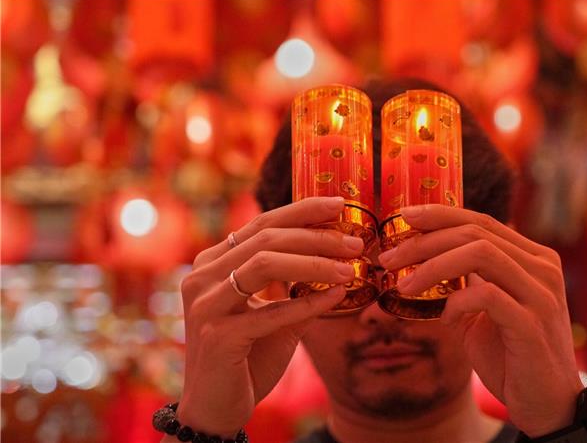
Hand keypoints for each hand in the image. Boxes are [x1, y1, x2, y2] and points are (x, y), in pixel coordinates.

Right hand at [176, 197, 361, 437]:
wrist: (216, 410)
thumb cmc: (247, 359)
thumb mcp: (277, 317)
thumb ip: (299, 288)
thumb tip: (342, 261)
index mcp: (213, 263)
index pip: (261, 224)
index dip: (302, 211)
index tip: (339, 205)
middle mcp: (202, 276)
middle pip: (266, 239)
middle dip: (317, 236)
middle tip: (355, 243)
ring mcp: (206, 305)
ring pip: (265, 264)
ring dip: (314, 264)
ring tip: (351, 268)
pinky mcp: (218, 336)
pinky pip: (271, 312)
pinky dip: (308, 303)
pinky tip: (337, 296)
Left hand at [378, 204, 582, 437]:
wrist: (548, 406)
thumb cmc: (512, 358)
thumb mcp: (485, 312)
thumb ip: (467, 282)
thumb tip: (424, 259)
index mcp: (533, 258)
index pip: (482, 221)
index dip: (440, 215)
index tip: (402, 218)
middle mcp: (543, 268)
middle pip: (476, 232)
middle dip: (425, 240)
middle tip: (389, 258)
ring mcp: (541, 294)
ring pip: (480, 254)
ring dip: (433, 265)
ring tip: (404, 285)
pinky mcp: (532, 324)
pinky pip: (485, 295)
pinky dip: (456, 302)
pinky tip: (445, 319)